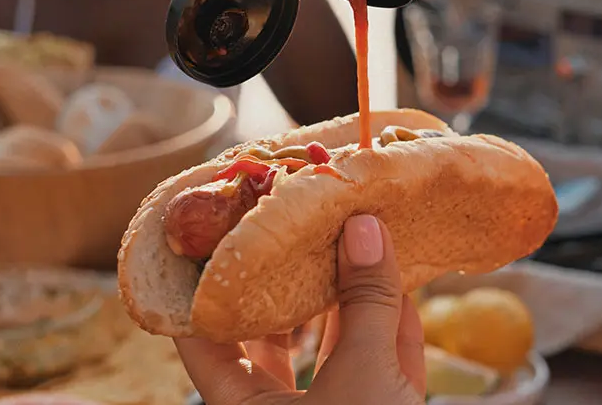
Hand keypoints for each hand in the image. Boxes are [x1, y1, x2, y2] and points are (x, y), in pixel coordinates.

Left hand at [175, 215, 425, 404]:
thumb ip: (364, 302)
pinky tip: (401, 284)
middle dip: (290, 280)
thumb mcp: (364, 375)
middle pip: (272, 336)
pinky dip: (391, 325)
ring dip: (350, 296)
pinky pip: (378, 364)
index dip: (201, 287)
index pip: (203, 339)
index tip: (207, 234)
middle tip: (295, 229)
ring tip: (357, 244)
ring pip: (332, 348)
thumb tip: (363, 226)